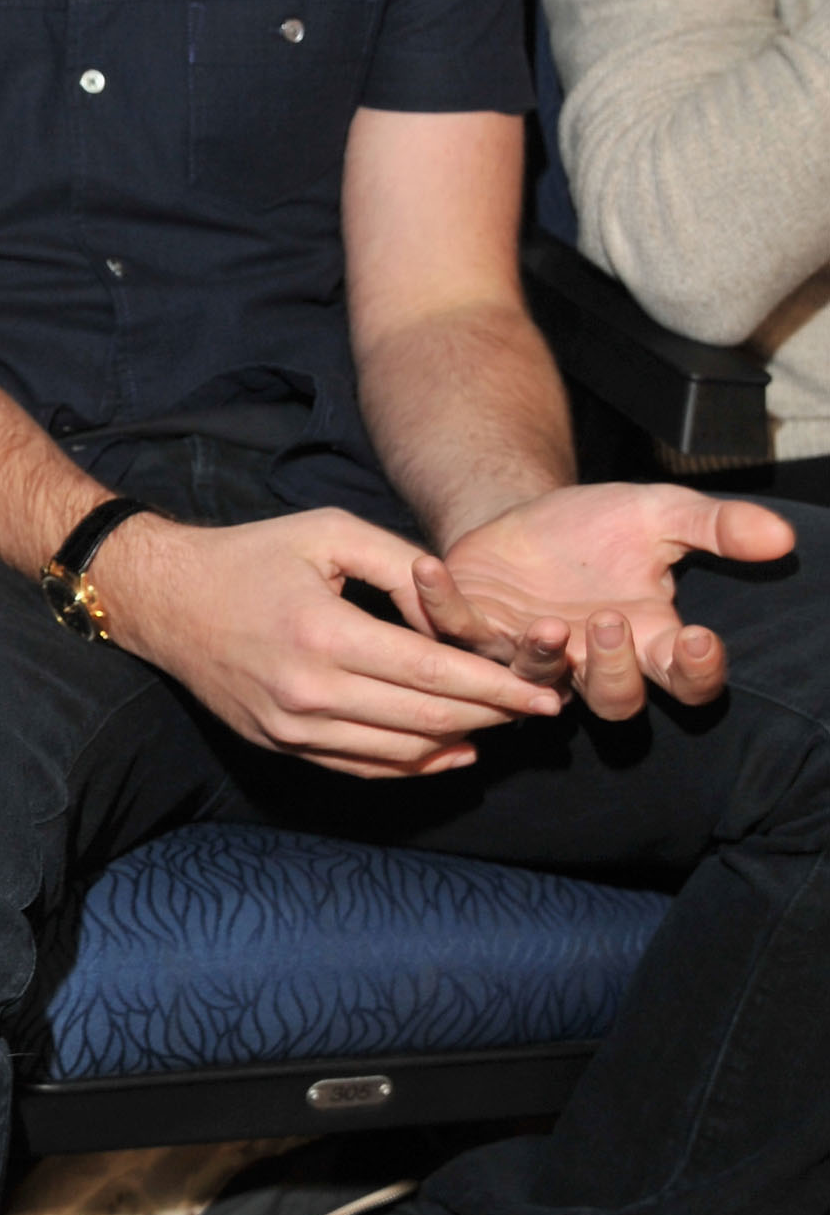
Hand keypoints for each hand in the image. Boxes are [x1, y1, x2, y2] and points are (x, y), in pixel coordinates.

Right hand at [99, 507, 565, 778]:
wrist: (165, 601)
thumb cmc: (251, 555)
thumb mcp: (329, 533)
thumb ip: (401, 566)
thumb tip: (456, 614)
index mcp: (324, 633)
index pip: (433, 675)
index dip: (497, 689)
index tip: (543, 696)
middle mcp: (308, 691)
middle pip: (427, 721)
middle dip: (493, 717)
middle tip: (536, 708)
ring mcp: (293, 728)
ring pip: (400, 753)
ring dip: (459, 741)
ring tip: (499, 722)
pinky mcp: (282, 745)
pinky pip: (363, 768)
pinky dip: (414, 765)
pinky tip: (449, 749)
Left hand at [412, 482, 794, 720]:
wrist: (523, 514)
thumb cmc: (597, 526)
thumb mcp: (661, 513)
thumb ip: (718, 528)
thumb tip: (782, 537)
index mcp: (647, 641)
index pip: (686, 681)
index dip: (698, 672)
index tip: (703, 640)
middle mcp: (590, 662)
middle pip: (615, 701)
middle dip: (615, 669)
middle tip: (612, 622)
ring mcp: (527, 655)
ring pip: (537, 683)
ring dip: (541, 658)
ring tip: (546, 623)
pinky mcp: (470, 633)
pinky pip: (452, 631)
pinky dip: (439, 602)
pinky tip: (431, 568)